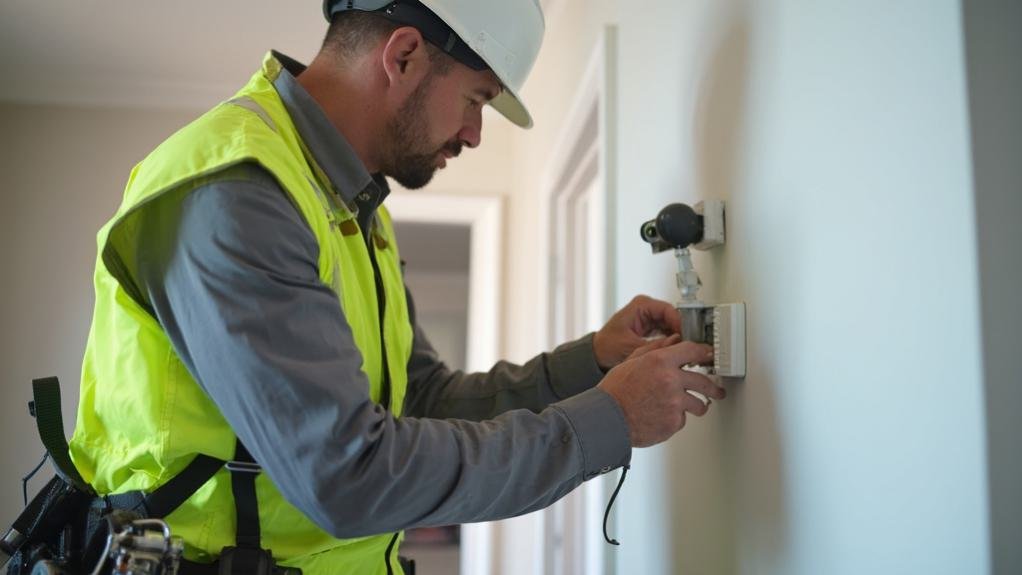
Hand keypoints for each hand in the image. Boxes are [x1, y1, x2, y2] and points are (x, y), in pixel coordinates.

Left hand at [592, 295, 681, 370]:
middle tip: (690, 347)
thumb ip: (656, 346)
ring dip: (679, 338)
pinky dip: (673, 342)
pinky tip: (677, 352)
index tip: (688, 338)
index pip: (670, 311)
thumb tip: (676, 346)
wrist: (596, 356)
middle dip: (682, 333)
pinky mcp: (651, 328)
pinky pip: (668, 333)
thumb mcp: (632, 346)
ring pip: (673, 326)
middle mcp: (647, 309)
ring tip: (685, 351)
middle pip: (674, 318)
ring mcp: (649, 318)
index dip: (681, 325)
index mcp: (641, 305)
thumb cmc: (606, 346)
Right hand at [597, 336, 724, 447]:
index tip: (709, 355)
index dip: (705, 352)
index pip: (693, 351)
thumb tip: (673, 340)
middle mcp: (671, 381)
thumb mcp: (632, 361)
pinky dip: (675, 419)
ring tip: (692, 407)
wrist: (608, 419)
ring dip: (697, 406)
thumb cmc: (615, 391)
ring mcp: (674, 403)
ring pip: (699, 405)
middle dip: (714, 387)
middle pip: (704, 382)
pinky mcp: (673, 423)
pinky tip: (662, 416)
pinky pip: (682, 420)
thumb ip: (656, 348)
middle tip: (718, 391)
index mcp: (660, 361)